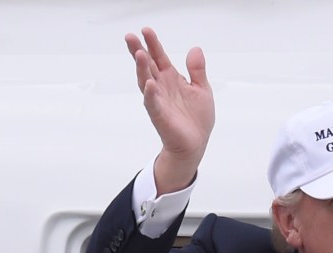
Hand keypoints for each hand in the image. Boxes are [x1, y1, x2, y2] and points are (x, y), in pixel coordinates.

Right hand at [126, 27, 214, 193]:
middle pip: (147, 66)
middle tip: (130, 37)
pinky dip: (150, 94)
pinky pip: (153, 104)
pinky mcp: (160, 116)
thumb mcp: (202, 89)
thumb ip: (197, 70)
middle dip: (138, 51)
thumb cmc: (196, 117)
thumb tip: (195, 49)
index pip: (159, 58)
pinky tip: (149, 84)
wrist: (195, 143)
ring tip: (139, 54)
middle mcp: (161, 87)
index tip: (146, 30)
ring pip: (146, 81)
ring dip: (141, 69)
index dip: (153, 44)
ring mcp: (158, 101)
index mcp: (171, 79)